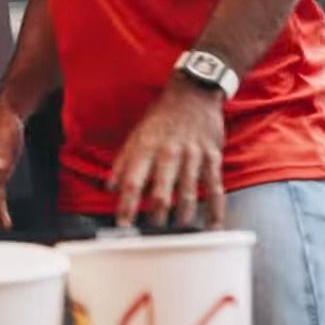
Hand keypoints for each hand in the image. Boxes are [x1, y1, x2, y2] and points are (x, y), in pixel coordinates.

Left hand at [108, 79, 227, 230]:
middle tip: (152, 231)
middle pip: (161, 191)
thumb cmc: (161, 116)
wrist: (194, 93)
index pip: (133, 181)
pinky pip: (215, 187)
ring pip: (187, 192)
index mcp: (146, 148)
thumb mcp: (136, 134)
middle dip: (155, 215)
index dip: (126, 205)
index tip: (122, 224)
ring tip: (178, 229)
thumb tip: (109, 188)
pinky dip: (215, 209)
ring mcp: (193, 156)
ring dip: (182, 215)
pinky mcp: (212, 157)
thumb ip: (123, 162)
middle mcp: (169, 153)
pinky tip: (213, 226)